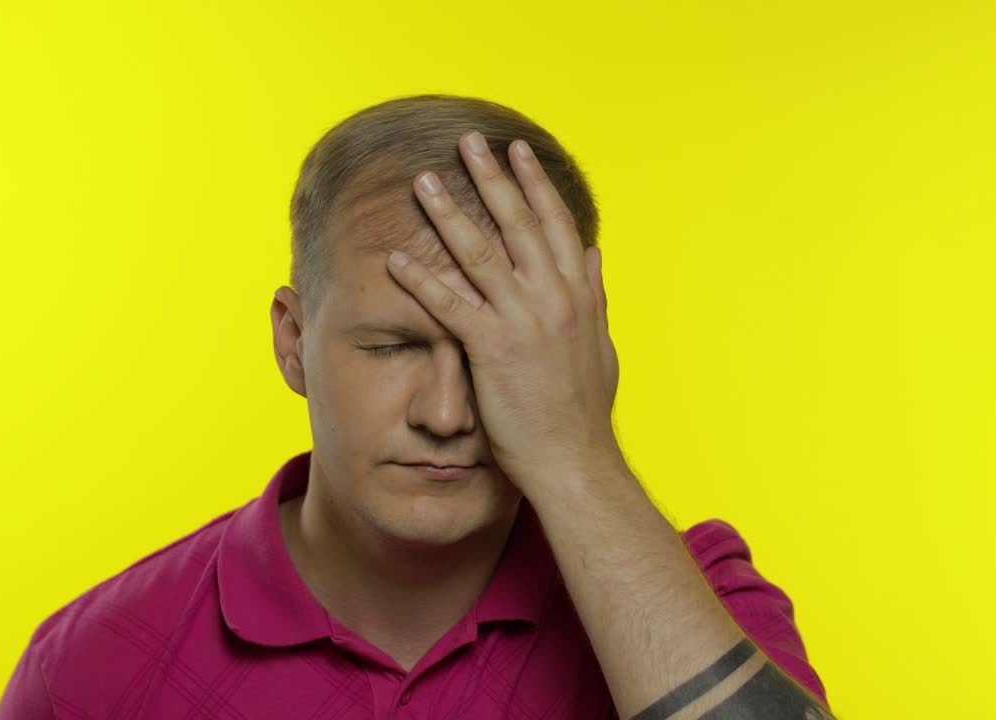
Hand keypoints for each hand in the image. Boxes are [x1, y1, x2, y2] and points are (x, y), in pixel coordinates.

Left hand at [385, 130, 620, 491]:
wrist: (575, 460)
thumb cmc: (583, 411)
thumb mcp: (600, 344)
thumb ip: (595, 295)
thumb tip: (596, 255)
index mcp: (578, 294)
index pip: (554, 224)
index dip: (535, 184)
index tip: (517, 151)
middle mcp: (554, 297)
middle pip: (517, 223)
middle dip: (491, 178)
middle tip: (468, 141)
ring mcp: (524, 320)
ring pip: (480, 253)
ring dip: (448, 213)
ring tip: (424, 182)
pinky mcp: (494, 349)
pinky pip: (450, 306)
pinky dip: (420, 280)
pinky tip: (394, 259)